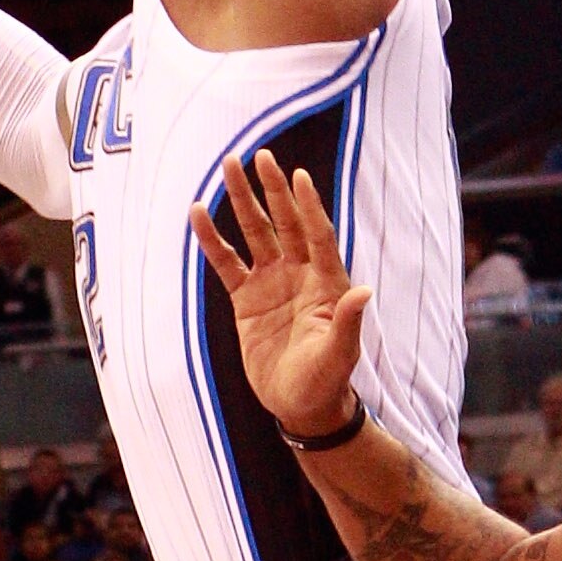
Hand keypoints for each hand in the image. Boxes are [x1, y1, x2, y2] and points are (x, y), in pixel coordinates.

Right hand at [189, 150, 369, 444]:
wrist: (300, 404)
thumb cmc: (326, 380)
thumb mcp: (340, 354)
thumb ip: (348, 322)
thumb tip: (364, 291)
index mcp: (327, 283)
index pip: (317, 234)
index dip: (308, 206)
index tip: (298, 176)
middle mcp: (299, 274)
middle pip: (284, 222)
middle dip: (272, 189)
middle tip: (259, 156)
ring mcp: (271, 283)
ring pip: (255, 233)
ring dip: (242, 202)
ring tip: (226, 168)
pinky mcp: (247, 298)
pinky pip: (226, 263)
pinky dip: (212, 240)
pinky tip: (198, 213)